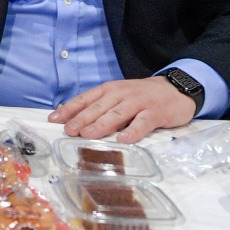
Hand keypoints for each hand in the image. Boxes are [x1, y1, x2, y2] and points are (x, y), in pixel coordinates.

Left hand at [49, 77, 196, 141]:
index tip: (53, 120)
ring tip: (88, 135)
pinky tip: (124, 140)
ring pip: (117, 114)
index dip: (69, 109)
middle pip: (98, 107)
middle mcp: (121, 94)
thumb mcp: (118, 96)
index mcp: (109, 90)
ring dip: (102, 125)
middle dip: (81, 118)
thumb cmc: (141, 96)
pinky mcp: (155, 113)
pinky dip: (133, 131)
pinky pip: (143, 123)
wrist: (176, 88)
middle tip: (68, 130)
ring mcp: (138, 103)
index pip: (85, 99)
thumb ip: (101, 107)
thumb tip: (75, 121)